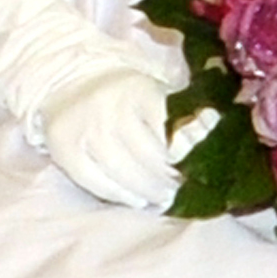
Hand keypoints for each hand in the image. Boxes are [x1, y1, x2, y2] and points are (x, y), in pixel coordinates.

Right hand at [17, 34, 188, 210]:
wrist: (69, 77)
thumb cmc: (125, 92)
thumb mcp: (155, 91)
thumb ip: (183, 111)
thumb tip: (214, 125)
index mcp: (139, 90)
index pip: (168, 129)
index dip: (183, 154)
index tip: (193, 168)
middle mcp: (109, 107)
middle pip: (145, 155)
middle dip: (166, 178)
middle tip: (178, 190)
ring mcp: (83, 127)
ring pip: (119, 170)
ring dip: (144, 190)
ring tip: (160, 198)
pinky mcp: (62, 146)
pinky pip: (91, 178)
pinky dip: (115, 193)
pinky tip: (134, 200)